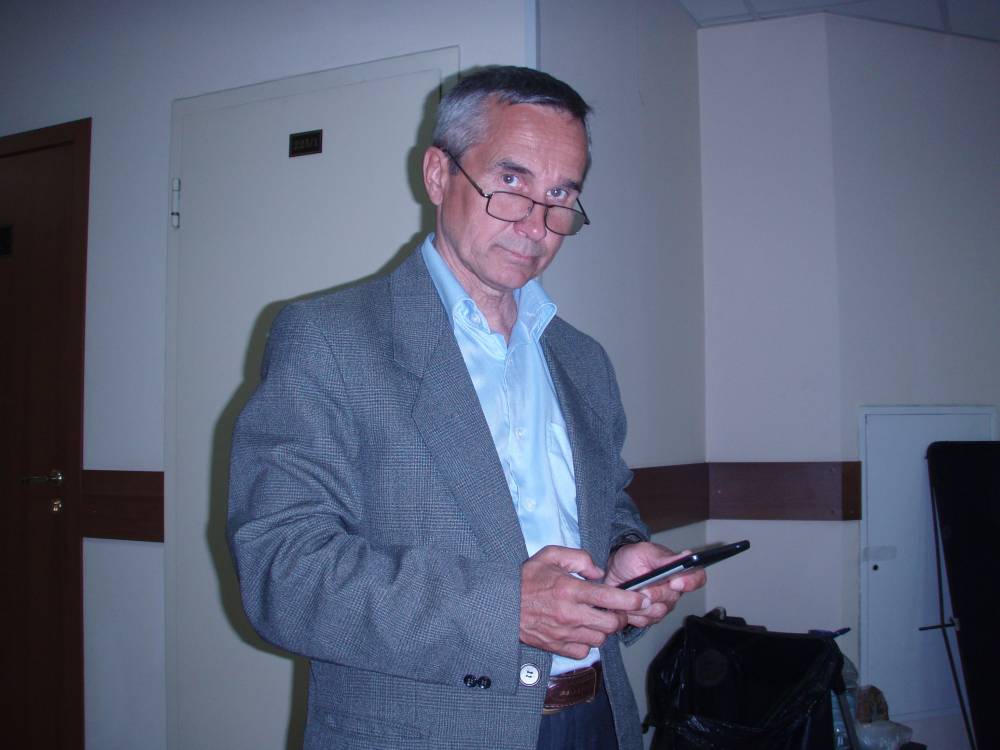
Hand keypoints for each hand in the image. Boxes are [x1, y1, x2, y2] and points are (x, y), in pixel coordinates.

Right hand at [519, 545, 649, 658]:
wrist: (501, 605)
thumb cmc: (526, 579)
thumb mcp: (550, 555)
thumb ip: (579, 558)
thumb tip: (598, 572)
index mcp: (570, 589)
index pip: (610, 598)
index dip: (632, 600)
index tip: (642, 599)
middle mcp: (569, 614)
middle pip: (611, 624)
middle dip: (619, 617)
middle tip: (616, 609)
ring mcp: (564, 633)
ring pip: (600, 639)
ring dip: (603, 630)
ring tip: (595, 618)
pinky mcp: (557, 647)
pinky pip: (584, 651)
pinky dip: (587, 643)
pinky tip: (581, 630)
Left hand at [604, 542, 706, 628]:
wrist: (612, 573)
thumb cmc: (630, 560)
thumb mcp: (644, 552)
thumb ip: (664, 558)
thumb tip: (686, 556)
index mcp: (678, 571)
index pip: (697, 578)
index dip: (690, 582)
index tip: (675, 582)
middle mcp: (674, 590)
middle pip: (673, 598)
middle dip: (656, 593)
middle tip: (642, 588)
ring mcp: (663, 605)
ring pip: (658, 611)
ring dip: (640, 603)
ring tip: (630, 592)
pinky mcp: (650, 617)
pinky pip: (645, 620)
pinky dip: (632, 611)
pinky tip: (627, 601)